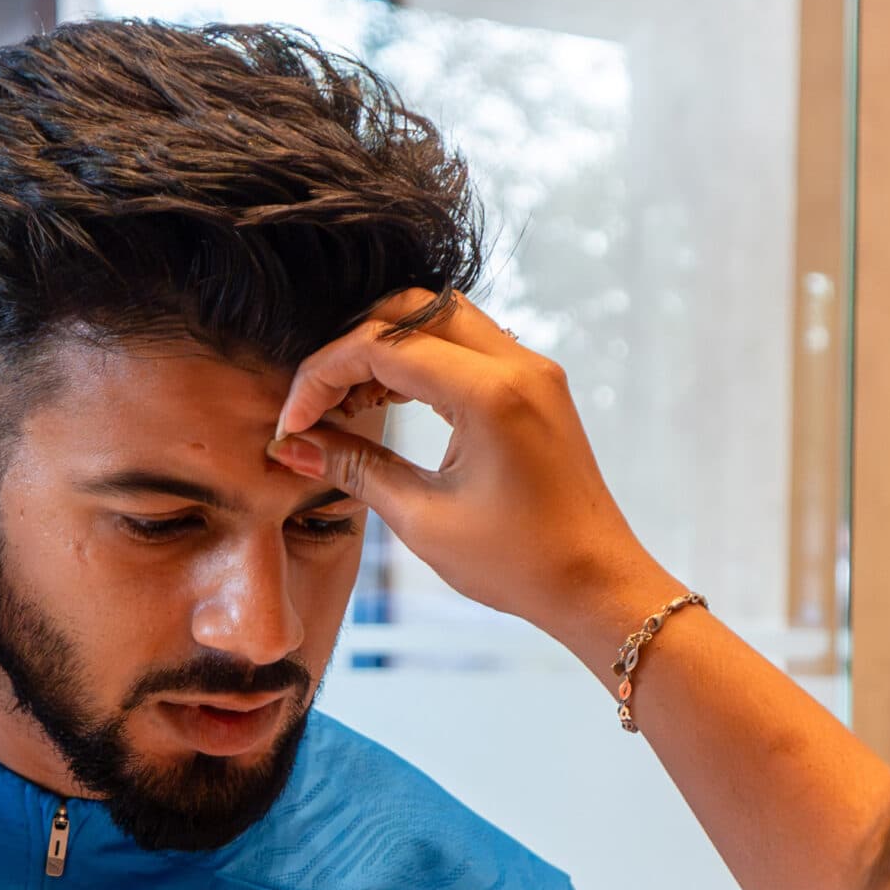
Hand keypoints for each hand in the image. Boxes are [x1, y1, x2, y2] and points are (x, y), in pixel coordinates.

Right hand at [266, 290, 680, 663]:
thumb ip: (354, 468)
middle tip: (317, 404)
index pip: (382, 347)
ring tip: (347, 407)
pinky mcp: (533, 385)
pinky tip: (388, 404)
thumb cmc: (518, 563)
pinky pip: (464, 344)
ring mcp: (530, 370)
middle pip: (409, 308)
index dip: (323, 377)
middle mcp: (517, 365)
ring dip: (383, 349)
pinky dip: (417, 361)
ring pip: (436, 317)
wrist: (593, 582)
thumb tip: (295, 446)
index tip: (295, 424)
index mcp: (491, 394)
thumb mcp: (422, 519)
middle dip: (350, 347)